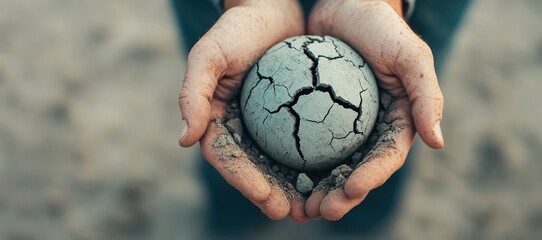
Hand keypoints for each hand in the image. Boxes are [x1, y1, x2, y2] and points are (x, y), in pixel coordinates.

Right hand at [178, 0, 309, 221]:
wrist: (271, 7)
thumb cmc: (237, 29)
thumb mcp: (209, 55)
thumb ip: (193, 94)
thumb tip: (184, 140)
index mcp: (217, 118)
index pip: (227, 157)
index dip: (243, 180)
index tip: (266, 196)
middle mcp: (241, 127)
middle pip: (253, 169)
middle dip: (269, 195)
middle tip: (290, 212)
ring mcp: (267, 125)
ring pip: (278, 164)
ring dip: (292, 189)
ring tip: (312, 206)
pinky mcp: (291, 119)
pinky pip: (303, 146)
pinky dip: (314, 164)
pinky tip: (332, 177)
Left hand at [305, 0, 444, 219]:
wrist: (345, 4)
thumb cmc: (380, 27)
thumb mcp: (410, 55)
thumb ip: (426, 96)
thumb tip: (438, 143)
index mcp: (396, 122)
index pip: (386, 157)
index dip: (371, 177)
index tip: (350, 189)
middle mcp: (370, 131)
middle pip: (357, 171)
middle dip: (341, 196)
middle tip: (320, 211)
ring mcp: (342, 128)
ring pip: (330, 167)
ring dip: (317, 191)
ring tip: (299, 208)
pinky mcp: (317, 121)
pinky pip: (304, 147)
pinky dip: (295, 166)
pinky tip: (278, 178)